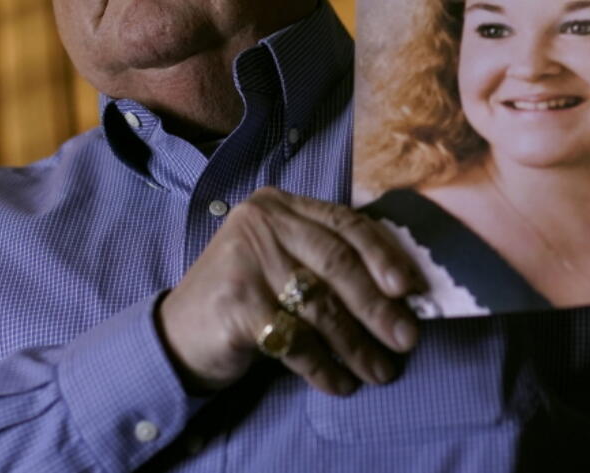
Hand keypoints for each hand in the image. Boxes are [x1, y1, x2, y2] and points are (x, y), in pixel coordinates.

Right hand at [157, 187, 424, 395]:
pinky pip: (295, 340)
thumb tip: (405, 293)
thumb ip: (332, 263)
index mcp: (281, 205)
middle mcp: (261, 223)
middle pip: (337, 263)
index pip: (345, 224)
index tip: (412, 288)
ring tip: (380, 370)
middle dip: (378, 305)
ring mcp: (245, 260)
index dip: (384, 255)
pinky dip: (323, 366)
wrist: (178, 335)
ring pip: (320, 305)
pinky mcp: (236, 303)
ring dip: (356, 344)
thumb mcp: (286, 264)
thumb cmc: (248, 298)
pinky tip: (341, 383)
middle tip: (407, 338)